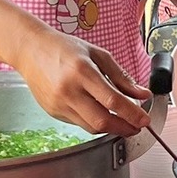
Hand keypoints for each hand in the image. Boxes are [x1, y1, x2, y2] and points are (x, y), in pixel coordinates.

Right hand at [15, 28, 148, 134]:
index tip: (145, 120)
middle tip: (136, 127)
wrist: (31, 50)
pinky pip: (79, 123)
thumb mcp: (98, 55)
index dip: (132, 114)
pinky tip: (100, 114)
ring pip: (91, 127)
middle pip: (102, 121)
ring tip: (121, 121)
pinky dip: (94, 122)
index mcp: (82, 72)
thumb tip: (142, 94)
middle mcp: (69, 91)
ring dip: (110, 128)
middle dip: (124, 128)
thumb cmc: (64, 49)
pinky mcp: (53, 112)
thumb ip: (121, 77)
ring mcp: (59, 104)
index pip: (112, 101)